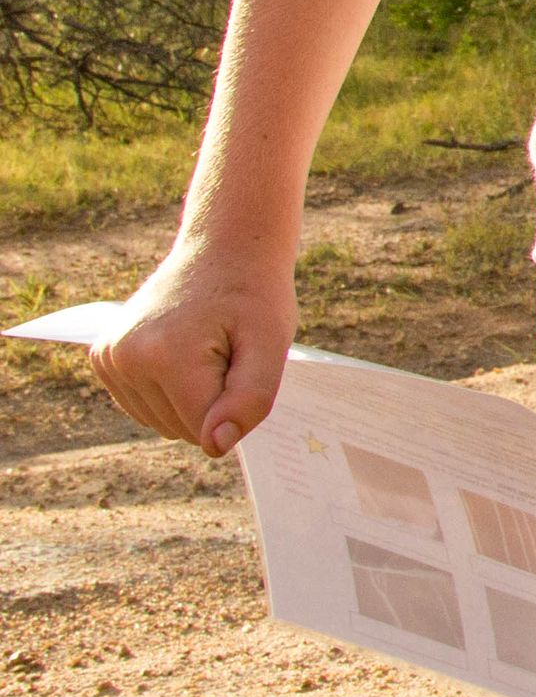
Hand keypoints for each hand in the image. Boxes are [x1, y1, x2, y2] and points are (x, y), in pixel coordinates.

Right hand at [90, 242, 296, 458]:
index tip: (244, 363)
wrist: (223, 250)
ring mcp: (108, 358)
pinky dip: (169, 391)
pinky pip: (144, 406)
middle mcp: (125, 358)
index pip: (206, 429)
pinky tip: (183, 352)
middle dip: (213, 402)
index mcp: (165, 355)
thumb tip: (216, 446)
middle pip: (181, 428)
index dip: (235, 406)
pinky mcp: (103, 357)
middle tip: (227, 352)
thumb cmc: (254, 296)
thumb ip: (250, 399)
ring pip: (162, 422)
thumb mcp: (271, 343)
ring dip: (191, 397)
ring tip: (205, 349)